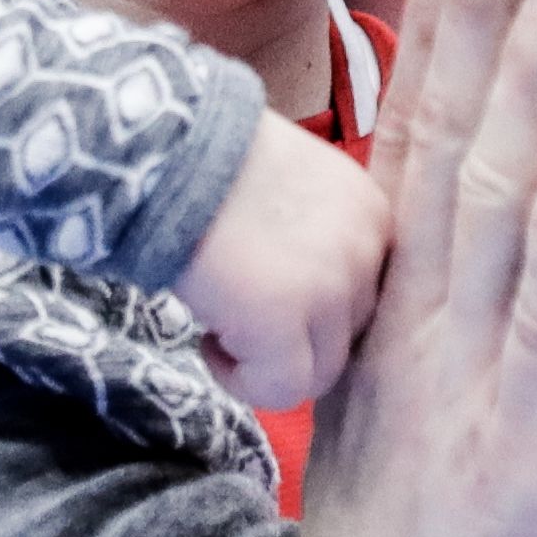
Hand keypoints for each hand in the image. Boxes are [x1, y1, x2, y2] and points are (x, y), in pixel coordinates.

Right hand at [172, 110, 390, 410]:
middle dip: (295, 334)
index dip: (313, 304)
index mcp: (371, 211)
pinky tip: (207, 342)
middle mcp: (366, 249)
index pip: (365, 292)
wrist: (164, 147)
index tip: (265, 290)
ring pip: (321, 371)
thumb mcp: (293, 181)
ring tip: (218, 326)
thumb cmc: (209, 157)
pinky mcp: (283, 320)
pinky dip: (242, 381)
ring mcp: (330, 287)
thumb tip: (305, 286)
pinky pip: (282, 390)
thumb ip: (317, 230)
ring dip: (268, 361)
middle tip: (238, 309)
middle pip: (348, 332)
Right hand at [241, 0, 536, 536]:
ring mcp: (458, 382)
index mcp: (388, 324)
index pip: (411, 143)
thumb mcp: (391, 445)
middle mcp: (414, 329)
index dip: (442, 24)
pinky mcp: (509, 449)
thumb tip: (425, 287)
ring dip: (529, 66)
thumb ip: (408, 351)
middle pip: (445, 131)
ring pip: (497, 192)